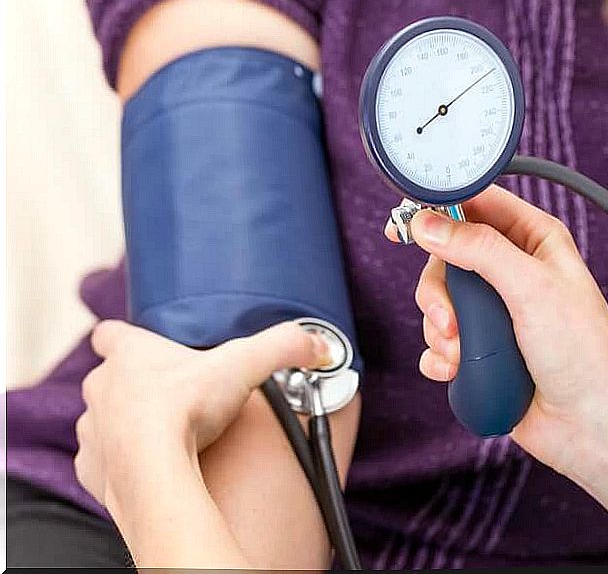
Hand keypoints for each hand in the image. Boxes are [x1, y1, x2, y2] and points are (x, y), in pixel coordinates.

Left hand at [75, 321, 325, 510]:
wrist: (151, 471)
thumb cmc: (186, 409)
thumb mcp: (245, 364)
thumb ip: (284, 347)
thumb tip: (319, 345)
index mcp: (130, 355)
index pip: (111, 333)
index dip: (124, 338)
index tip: (142, 345)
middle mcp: (102, 387)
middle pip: (110, 378)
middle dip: (135, 386)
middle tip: (173, 397)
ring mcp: (91, 429)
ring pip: (103, 420)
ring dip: (126, 426)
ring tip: (164, 437)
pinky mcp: (91, 469)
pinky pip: (102, 462)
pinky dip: (122, 464)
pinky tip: (151, 468)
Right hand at [387, 186, 607, 477]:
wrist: (591, 425)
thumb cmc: (583, 352)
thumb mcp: (532, 288)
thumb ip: (479, 250)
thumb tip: (429, 224)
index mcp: (535, 241)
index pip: (479, 205)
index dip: (440, 208)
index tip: (407, 224)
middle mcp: (513, 272)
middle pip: (447, 257)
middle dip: (439, 292)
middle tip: (450, 320)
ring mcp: (496, 313)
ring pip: (438, 302)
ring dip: (440, 330)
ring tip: (464, 354)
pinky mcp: (481, 350)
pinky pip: (438, 343)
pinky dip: (440, 357)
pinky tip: (458, 371)